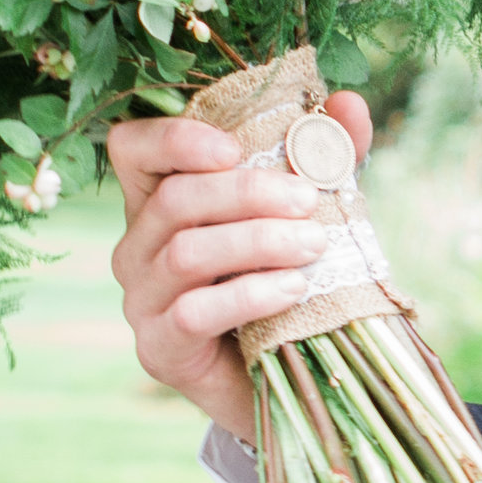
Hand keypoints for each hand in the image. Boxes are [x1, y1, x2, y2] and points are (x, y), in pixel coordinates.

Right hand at [106, 91, 373, 439]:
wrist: (287, 378)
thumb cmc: (288, 280)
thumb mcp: (308, 213)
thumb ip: (326, 157)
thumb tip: (350, 104)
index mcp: (159, 202)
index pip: (132, 149)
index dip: (174, 139)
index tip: (235, 147)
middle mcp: (137, 247)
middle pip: (173, 200)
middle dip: (247, 193)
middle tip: (309, 201)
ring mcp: (141, 301)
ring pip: (185, 254)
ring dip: (257, 242)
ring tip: (314, 245)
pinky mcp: (161, 349)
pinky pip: (194, 312)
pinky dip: (249, 294)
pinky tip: (293, 289)